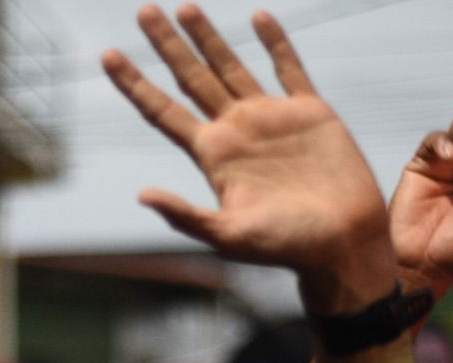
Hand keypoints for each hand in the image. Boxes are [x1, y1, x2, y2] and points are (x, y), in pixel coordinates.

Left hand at [103, 4, 394, 312]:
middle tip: (144, 10)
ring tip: (185, 6)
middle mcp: (235, 131)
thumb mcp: (230, 236)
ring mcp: (270, 118)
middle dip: (167, 45)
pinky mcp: (309, 112)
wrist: (343, 243)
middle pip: (190, 79)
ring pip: (230, 67)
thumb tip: (142, 195)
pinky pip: (288, 68)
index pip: (163, 111)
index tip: (108, 56)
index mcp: (212, 155)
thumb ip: (186, 216)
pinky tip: (258, 17)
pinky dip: (274, 42)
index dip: (135, 84)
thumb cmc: (287, 247)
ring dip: (208, 37)